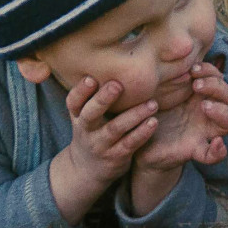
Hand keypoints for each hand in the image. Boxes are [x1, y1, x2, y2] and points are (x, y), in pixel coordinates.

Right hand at [47, 77, 160, 224]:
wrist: (88, 169)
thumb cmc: (94, 130)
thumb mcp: (87, 115)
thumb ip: (98, 94)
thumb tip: (120, 59)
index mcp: (79, 115)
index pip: (73, 102)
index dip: (80, 91)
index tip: (91, 78)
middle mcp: (86, 129)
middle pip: (90, 114)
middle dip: (102, 99)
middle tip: (117, 85)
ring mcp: (100, 144)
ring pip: (114, 129)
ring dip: (134, 116)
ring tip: (152, 104)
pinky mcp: (116, 156)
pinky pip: (129, 144)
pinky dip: (141, 133)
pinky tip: (154, 122)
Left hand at [129, 63, 227, 214]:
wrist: (137, 143)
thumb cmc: (148, 112)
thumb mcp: (154, 92)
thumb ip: (161, 75)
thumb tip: (159, 48)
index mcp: (198, 96)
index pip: (217, 78)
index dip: (211, 71)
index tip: (192, 68)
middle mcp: (206, 112)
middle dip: (216, 86)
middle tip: (196, 85)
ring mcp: (204, 131)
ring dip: (222, 111)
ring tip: (204, 106)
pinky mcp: (196, 150)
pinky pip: (214, 154)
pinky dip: (219, 150)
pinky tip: (217, 143)